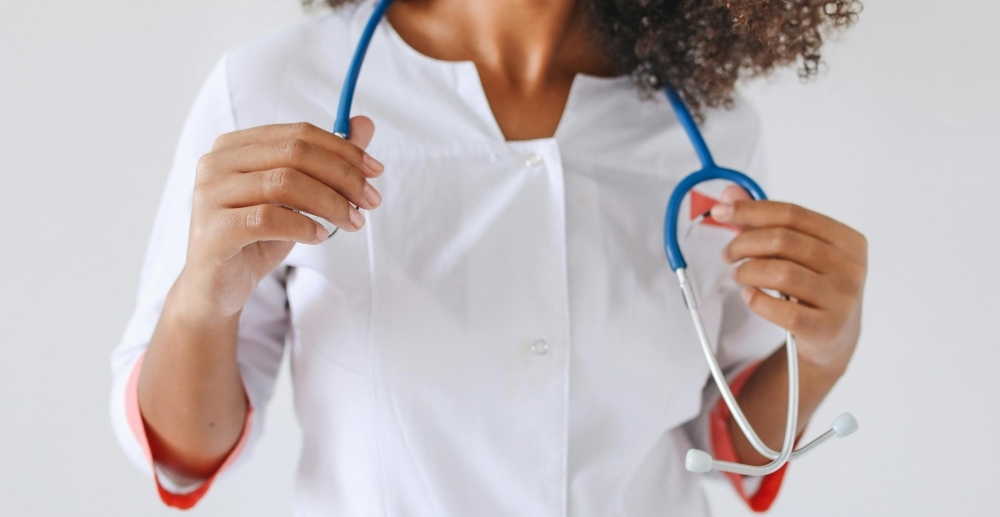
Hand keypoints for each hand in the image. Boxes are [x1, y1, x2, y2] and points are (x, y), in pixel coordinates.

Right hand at [180, 117, 382, 318]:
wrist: (219, 286)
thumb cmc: (258, 236)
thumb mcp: (297, 196)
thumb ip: (326, 159)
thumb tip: (364, 124)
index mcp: (237, 146)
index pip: (298, 134)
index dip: (343, 149)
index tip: (376, 171)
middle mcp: (217, 162)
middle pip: (294, 154)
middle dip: (342, 176)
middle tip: (371, 201)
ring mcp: (210, 194)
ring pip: (284, 183)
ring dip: (330, 203)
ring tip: (353, 222)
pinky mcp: (214, 229)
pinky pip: (268, 218)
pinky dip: (303, 225)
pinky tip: (320, 236)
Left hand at [710, 186, 866, 369]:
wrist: (834, 338)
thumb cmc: (812, 287)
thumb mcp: (795, 253)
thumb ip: (762, 222)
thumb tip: (728, 193)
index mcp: (846, 239)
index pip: (792, 214)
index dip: (750, 209)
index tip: (719, 211)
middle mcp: (850, 266)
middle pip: (783, 240)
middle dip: (744, 243)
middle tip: (727, 254)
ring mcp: (842, 299)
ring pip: (781, 273)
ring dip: (748, 272)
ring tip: (738, 276)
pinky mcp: (827, 328)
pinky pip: (783, 311)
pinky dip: (758, 301)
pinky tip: (749, 296)